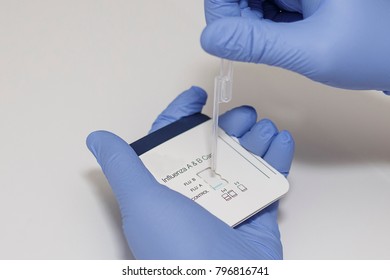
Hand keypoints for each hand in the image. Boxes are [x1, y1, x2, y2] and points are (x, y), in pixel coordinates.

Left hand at [87, 86, 293, 258]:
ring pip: (243, 159)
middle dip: (229, 124)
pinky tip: (282, 143)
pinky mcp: (255, 213)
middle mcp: (196, 191)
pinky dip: (278, 160)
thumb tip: (98, 138)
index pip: (172, 140)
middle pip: (213, 146)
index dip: (183, 114)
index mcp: (166, 186)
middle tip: (245, 115)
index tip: (198, 95)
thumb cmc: (176, 248)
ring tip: (266, 128)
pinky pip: (267, 181)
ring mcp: (227, 202)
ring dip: (257, 138)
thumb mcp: (143, 202)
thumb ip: (123, 167)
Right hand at [201, 0, 389, 93]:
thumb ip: (257, 44)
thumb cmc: (372, 50)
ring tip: (274, 44)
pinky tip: (280, 40)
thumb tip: (212, 37)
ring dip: (249, 23)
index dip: (222, 6)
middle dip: (236, 16)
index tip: (222, 35)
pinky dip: (264, 26)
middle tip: (247, 44)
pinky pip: (268, 7)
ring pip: (253, 0)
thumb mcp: (309, 51)